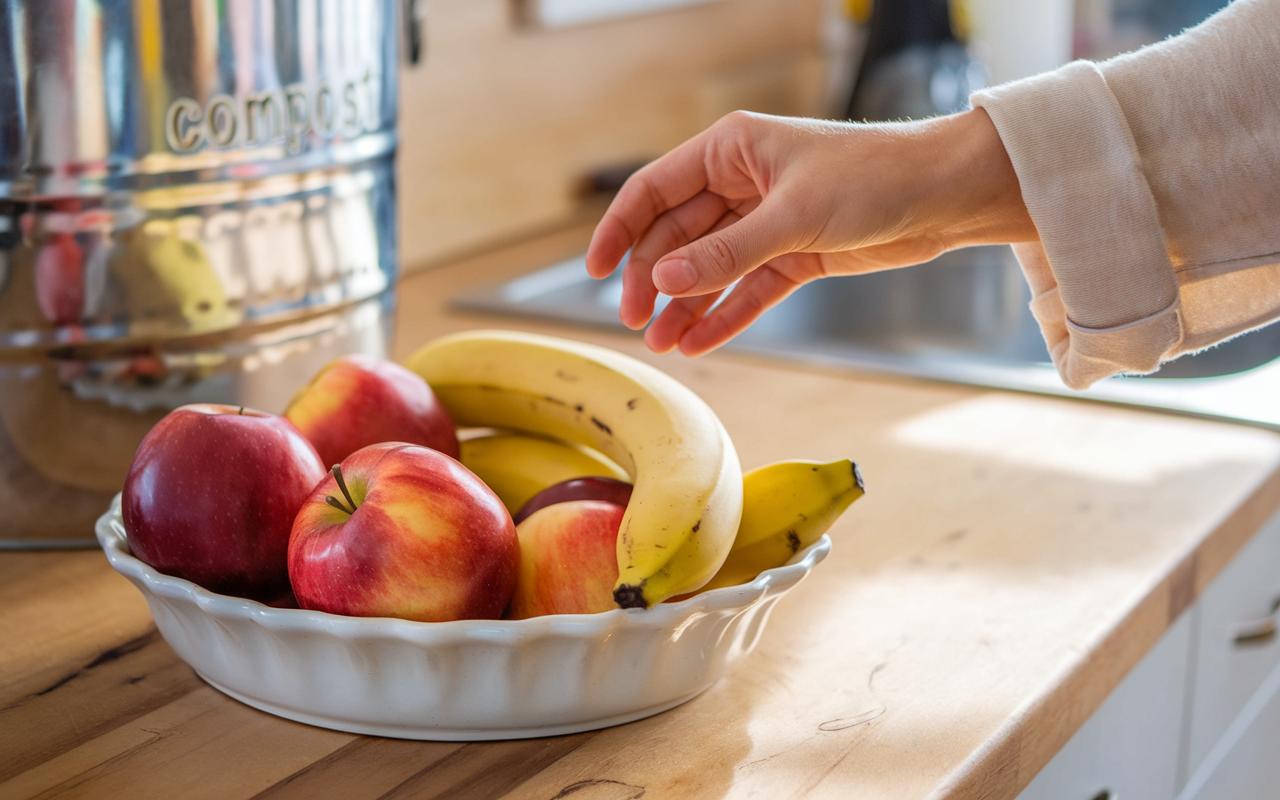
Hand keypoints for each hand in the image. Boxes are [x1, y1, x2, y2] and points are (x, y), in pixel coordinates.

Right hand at [585, 108, 1033, 354]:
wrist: (943, 196)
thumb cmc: (873, 179)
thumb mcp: (792, 216)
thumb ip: (726, 252)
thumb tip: (664, 280)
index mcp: (730, 150)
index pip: (654, 191)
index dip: (620, 229)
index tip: (594, 270)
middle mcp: (741, 183)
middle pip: (677, 236)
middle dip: (654, 280)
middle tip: (636, 321)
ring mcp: (766, 222)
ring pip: (709, 269)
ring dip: (685, 306)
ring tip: (663, 345)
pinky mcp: (793, 254)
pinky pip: (747, 289)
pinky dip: (725, 315)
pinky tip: (700, 343)